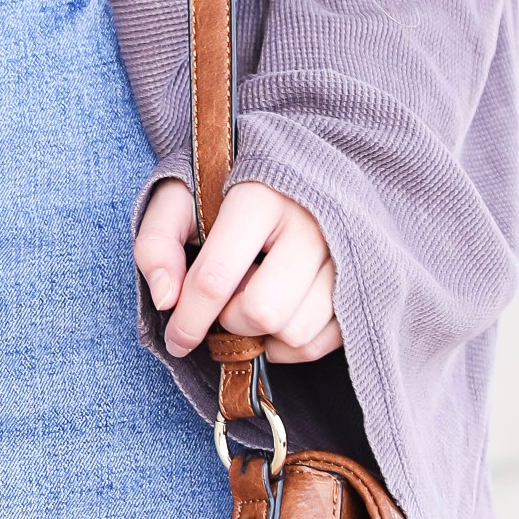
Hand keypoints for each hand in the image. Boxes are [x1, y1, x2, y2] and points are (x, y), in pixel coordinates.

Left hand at [135, 175, 341, 364]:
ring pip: (297, 331)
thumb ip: (157, 243)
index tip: (176, 338)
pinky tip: (276, 318)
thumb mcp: (179, 200)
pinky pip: (323, 342)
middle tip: (225, 301)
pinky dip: (292, 345)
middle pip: (262, 310)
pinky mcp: (361, 282)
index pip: (216, 277)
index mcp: (258, 196)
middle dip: (231, 320)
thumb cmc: (224, 191)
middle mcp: (309, 223)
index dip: (189, 319)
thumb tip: (166, 299)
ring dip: (263, 334)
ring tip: (252, 302)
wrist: (290, 172)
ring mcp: (342, 253)